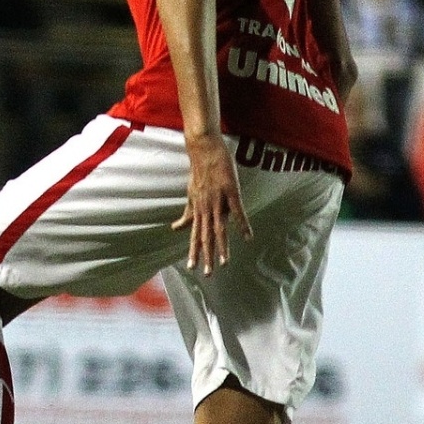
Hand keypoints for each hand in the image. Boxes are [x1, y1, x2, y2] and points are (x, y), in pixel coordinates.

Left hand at [172, 135, 251, 274]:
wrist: (204, 149)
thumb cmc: (200, 173)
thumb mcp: (191, 195)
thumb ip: (187, 213)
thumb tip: (175, 228)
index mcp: (198, 210)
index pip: (195, 235)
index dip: (193, 251)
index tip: (191, 267)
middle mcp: (206, 208)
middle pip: (205, 236)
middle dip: (206, 255)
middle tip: (207, 274)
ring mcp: (218, 200)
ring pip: (219, 228)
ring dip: (222, 246)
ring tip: (224, 262)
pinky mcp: (230, 191)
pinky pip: (237, 211)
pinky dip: (243, 224)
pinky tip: (248, 237)